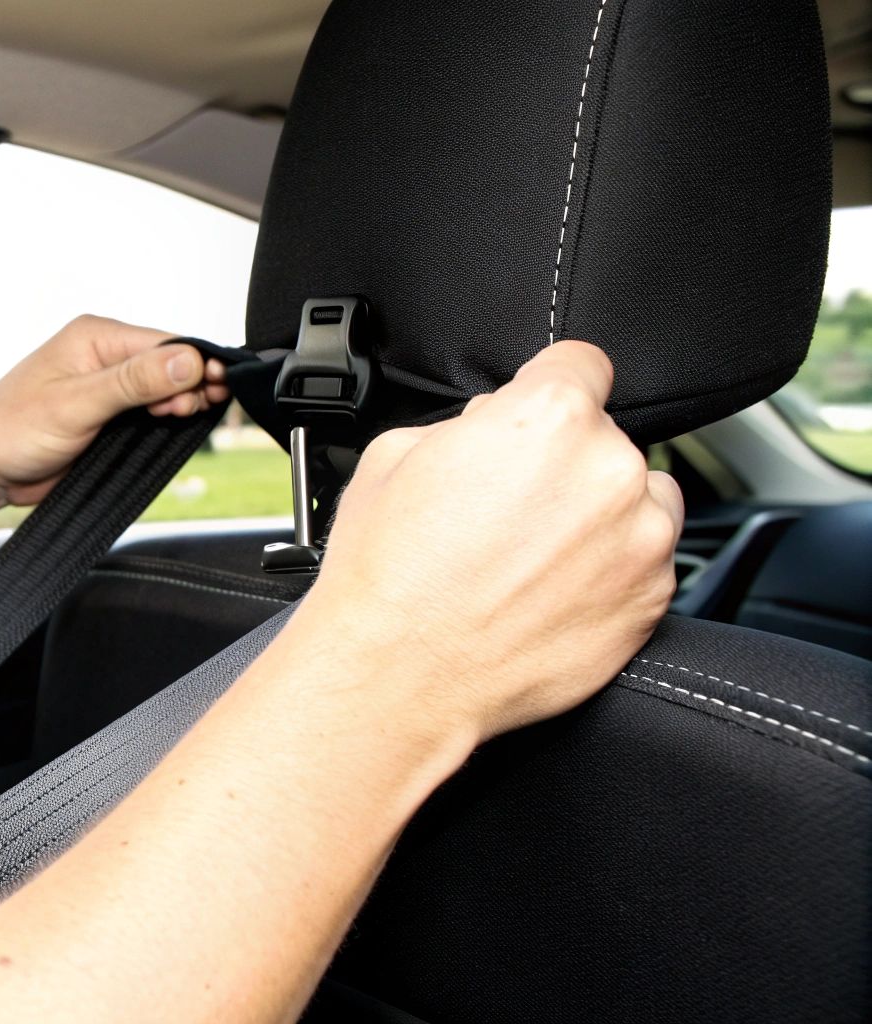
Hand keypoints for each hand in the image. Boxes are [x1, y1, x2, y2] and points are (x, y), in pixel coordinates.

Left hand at [0, 315, 230, 505]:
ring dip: (179, 403)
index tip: (218, 385)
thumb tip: (187, 359)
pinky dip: (165, 419)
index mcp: (94, 336)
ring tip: (182, 418)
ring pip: (163, 388)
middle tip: (198, 408)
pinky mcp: (106, 416)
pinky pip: (149, 411)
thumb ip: (134, 381)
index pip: (164, 342)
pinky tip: (170, 427)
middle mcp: (103, 355)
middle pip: (169, 364)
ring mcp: (106, 386)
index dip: (196, 363)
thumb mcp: (78, 403)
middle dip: (191, 385)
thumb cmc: (11, 430)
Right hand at [279, 341, 682, 745]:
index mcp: (548, 418)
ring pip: (636, 499)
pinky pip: (643, 562)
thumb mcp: (394, 456)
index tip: (536, 413)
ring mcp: (641, 540)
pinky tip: (545, 592)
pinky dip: (606, 571)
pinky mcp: (651, 601)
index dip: (548, 384)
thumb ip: (467, 424)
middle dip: (561, 461)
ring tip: (529, 554)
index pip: (581, 362)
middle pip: (604, 437)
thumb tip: (493, 427)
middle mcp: (609, 470)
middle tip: (505, 506)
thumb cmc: (388, 575)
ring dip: (596, 515)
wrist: (398, 677)